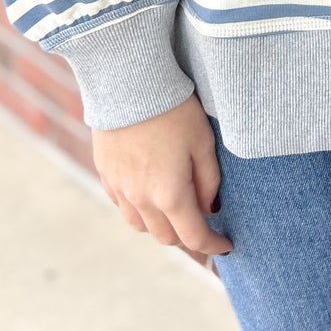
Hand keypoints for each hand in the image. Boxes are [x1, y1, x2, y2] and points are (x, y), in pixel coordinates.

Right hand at [91, 92, 232, 273]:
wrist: (128, 83)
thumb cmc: (173, 109)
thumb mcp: (203, 141)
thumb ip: (209, 180)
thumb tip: (209, 207)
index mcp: (170, 194)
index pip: (194, 236)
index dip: (213, 246)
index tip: (225, 246)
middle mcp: (142, 199)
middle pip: (166, 238)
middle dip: (188, 238)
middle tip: (203, 228)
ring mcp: (120, 189)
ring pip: (141, 226)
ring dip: (161, 227)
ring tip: (176, 214)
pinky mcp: (106, 174)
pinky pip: (123, 206)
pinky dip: (139, 210)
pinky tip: (149, 196)